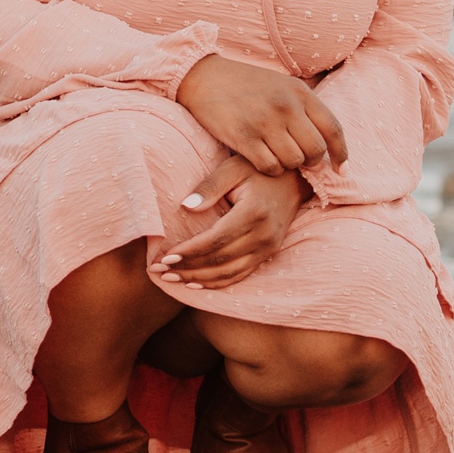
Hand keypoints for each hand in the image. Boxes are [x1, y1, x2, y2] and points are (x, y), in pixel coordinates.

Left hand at [154, 155, 305, 289]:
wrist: (294, 179)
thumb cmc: (258, 171)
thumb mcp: (233, 169)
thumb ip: (209, 187)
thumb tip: (186, 206)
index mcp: (254, 213)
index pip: (216, 240)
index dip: (189, 252)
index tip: (164, 258)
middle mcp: (264, 235)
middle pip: (220, 260)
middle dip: (187, 268)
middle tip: (159, 271)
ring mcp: (269, 247)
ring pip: (229, 272)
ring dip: (199, 279)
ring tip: (172, 278)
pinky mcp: (269, 253)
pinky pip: (241, 274)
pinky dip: (217, 282)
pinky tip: (196, 284)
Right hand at [175, 55, 347, 175]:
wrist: (204, 77)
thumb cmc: (246, 84)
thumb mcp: (282, 85)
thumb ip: (304, 107)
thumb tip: (328, 140)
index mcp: (300, 92)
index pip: (333, 128)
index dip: (341, 153)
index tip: (341, 170)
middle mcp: (286, 107)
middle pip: (315, 149)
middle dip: (312, 162)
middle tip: (302, 162)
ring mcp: (265, 122)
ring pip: (294, 161)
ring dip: (289, 166)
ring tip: (279, 158)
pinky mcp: (243, 136)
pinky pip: (270, 166)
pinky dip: (270, 169)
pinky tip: (263, 160)